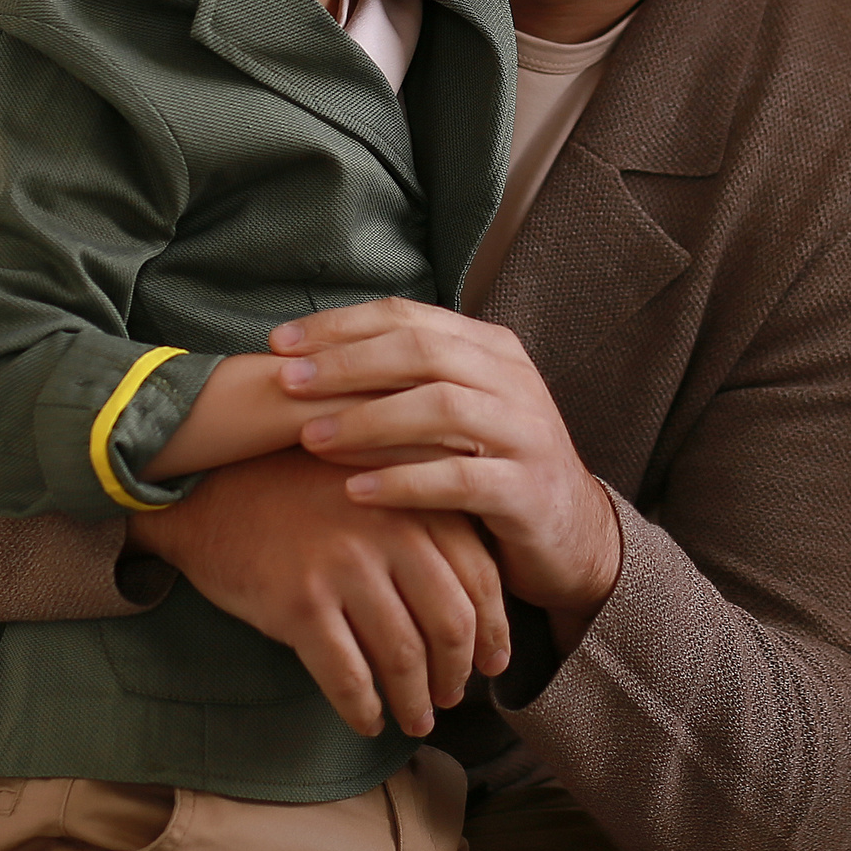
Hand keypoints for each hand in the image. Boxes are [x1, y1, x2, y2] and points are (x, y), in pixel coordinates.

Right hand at [124, 449, 507, 737]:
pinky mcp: (300, 603)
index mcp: (418, 503)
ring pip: (403, 657)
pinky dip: (363, 708)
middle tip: (452, 698)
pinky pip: (347, 675)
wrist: (211, 491)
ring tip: (416, 719)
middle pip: (450, 624)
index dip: (494, 631)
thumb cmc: (302, 495)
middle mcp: (390, 532)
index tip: (493, 664)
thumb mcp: (379, 491)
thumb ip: (428, 527)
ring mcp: (345, 568)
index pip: (480, 579)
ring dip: (414, 701)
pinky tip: (367, 721)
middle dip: (457, 673)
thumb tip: (478, 608)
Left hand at [275, 299, 622, 640]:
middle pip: (422, 352)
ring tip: (310, 438)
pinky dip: (402, 482)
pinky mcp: (527, 491)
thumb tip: (310, 359)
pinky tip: (354, 492)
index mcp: (493, 349)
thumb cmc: (492, 467)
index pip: (409, 317)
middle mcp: (514, 381)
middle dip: (346, 364)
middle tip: (286, 382)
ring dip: (367, 420)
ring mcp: (526, 434)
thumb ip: (407, 382)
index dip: (341, 325)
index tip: (279, 344)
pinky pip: (459, 479)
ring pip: (442, 408)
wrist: (571, 533)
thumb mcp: (460, 412)